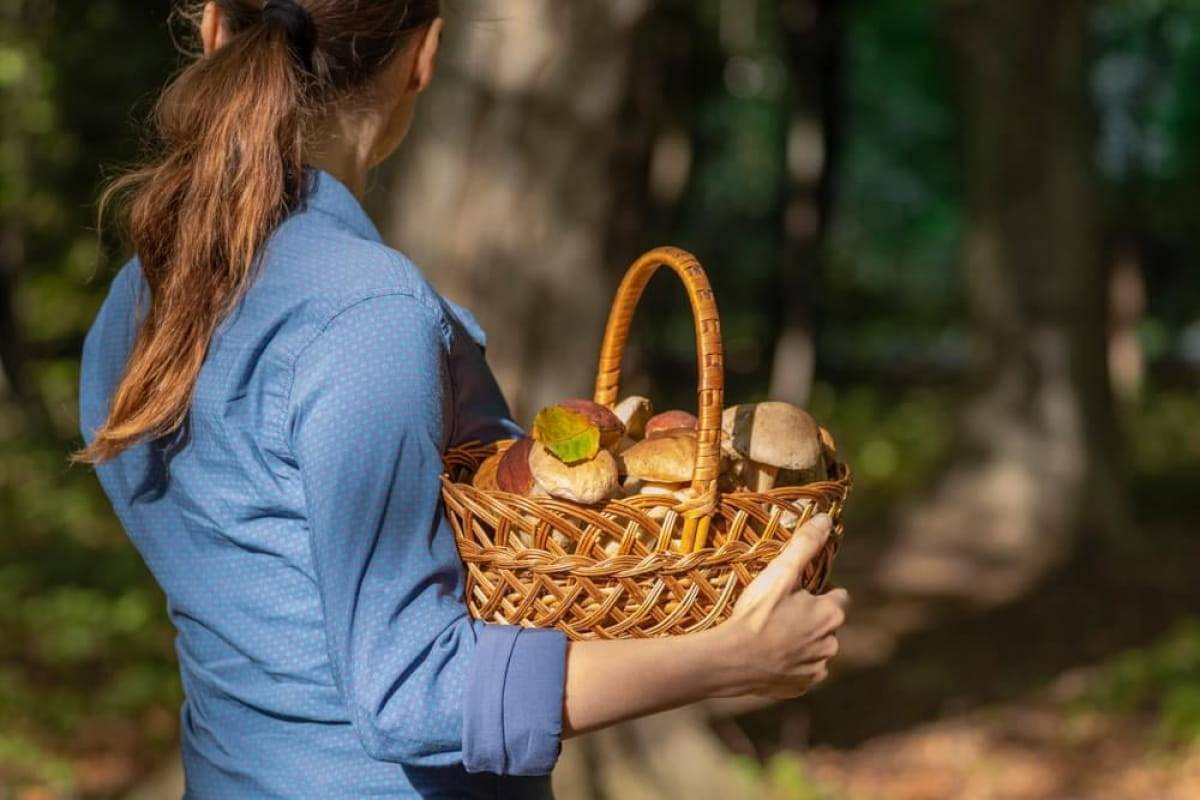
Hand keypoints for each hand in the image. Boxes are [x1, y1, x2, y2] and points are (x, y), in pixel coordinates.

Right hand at [718, 513, 848, 698]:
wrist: (732, 660)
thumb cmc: (757, 613)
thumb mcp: (781, 572)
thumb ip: (805, 544)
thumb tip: (827, 518)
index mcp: (831, 614)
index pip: (839, 596)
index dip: (818, 591)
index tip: (795, 591)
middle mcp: (832, 643)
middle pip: (827, 623)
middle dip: (810, 618)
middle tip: (779, 612)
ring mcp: (817, 668)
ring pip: (816, 648)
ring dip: (802, 641)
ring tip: (771, 634)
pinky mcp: (801, 687)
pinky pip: (802, 671)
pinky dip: (791, 663)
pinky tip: (770, 656)